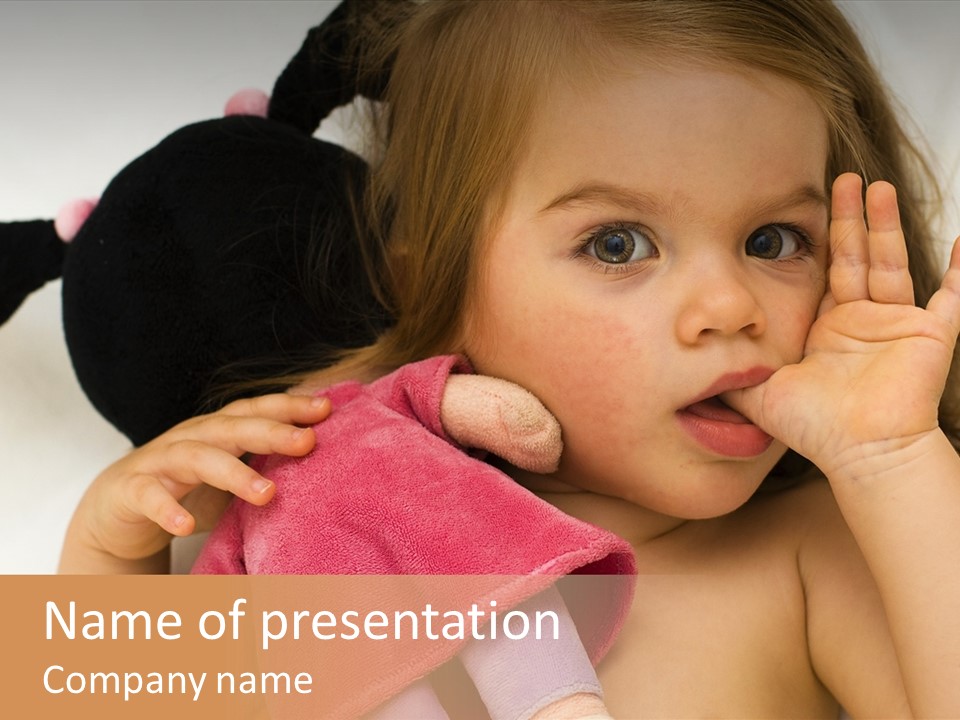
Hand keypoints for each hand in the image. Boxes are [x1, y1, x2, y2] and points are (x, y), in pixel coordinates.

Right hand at [60, 393, 329, 570]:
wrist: (117, 510)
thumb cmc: (186, 490)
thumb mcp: (230, 478)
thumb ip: (266, 470)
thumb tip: (329, 474)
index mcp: (217, 430)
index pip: (255, 410)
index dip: (288, 406)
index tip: (326, 410)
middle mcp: (191, 437)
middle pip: (233, 426)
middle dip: (271, 431)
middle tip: (307, 442)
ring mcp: (158, 460)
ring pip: (197, 457)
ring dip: (233, 473)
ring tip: (267, 494)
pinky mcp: (130, 489)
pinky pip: (148, 496)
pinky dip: (166, 509)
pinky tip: (185, 526)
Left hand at [726, 173, 959, 474]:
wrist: (860, 455)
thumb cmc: (814, 429)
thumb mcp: (759, 394)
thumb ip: (730, 374)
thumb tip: (692, 362)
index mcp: (826, 330)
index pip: (824, 273)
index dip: (819, 241)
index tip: (809, 206)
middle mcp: (860, 322)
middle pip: (856, 257)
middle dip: (849, 218)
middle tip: (843, 179)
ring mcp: (895, 326)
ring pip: (892, 263)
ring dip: (885, 225)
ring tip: (877, 187)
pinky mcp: (929, 335)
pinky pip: (953, 297)